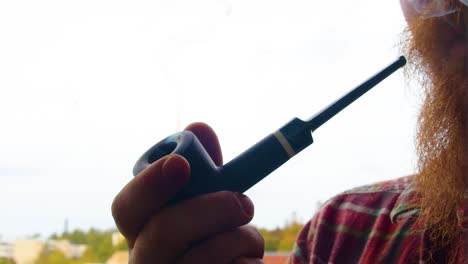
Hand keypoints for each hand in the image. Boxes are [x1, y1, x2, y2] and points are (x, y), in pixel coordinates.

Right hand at [112, 122, 263, 263]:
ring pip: (204, 258)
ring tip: (248, 237)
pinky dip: (248, 262)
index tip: (180, 163)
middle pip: (163, 232)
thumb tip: (199, 128)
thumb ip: (204, 169)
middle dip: (210, 208)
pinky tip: (245, 262)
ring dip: (240, 238)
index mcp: (141, 232)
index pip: (126, 208)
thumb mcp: (207, 203)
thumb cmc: (211, 236)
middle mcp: (146, 261)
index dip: (149, 184)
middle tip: (244, 202)